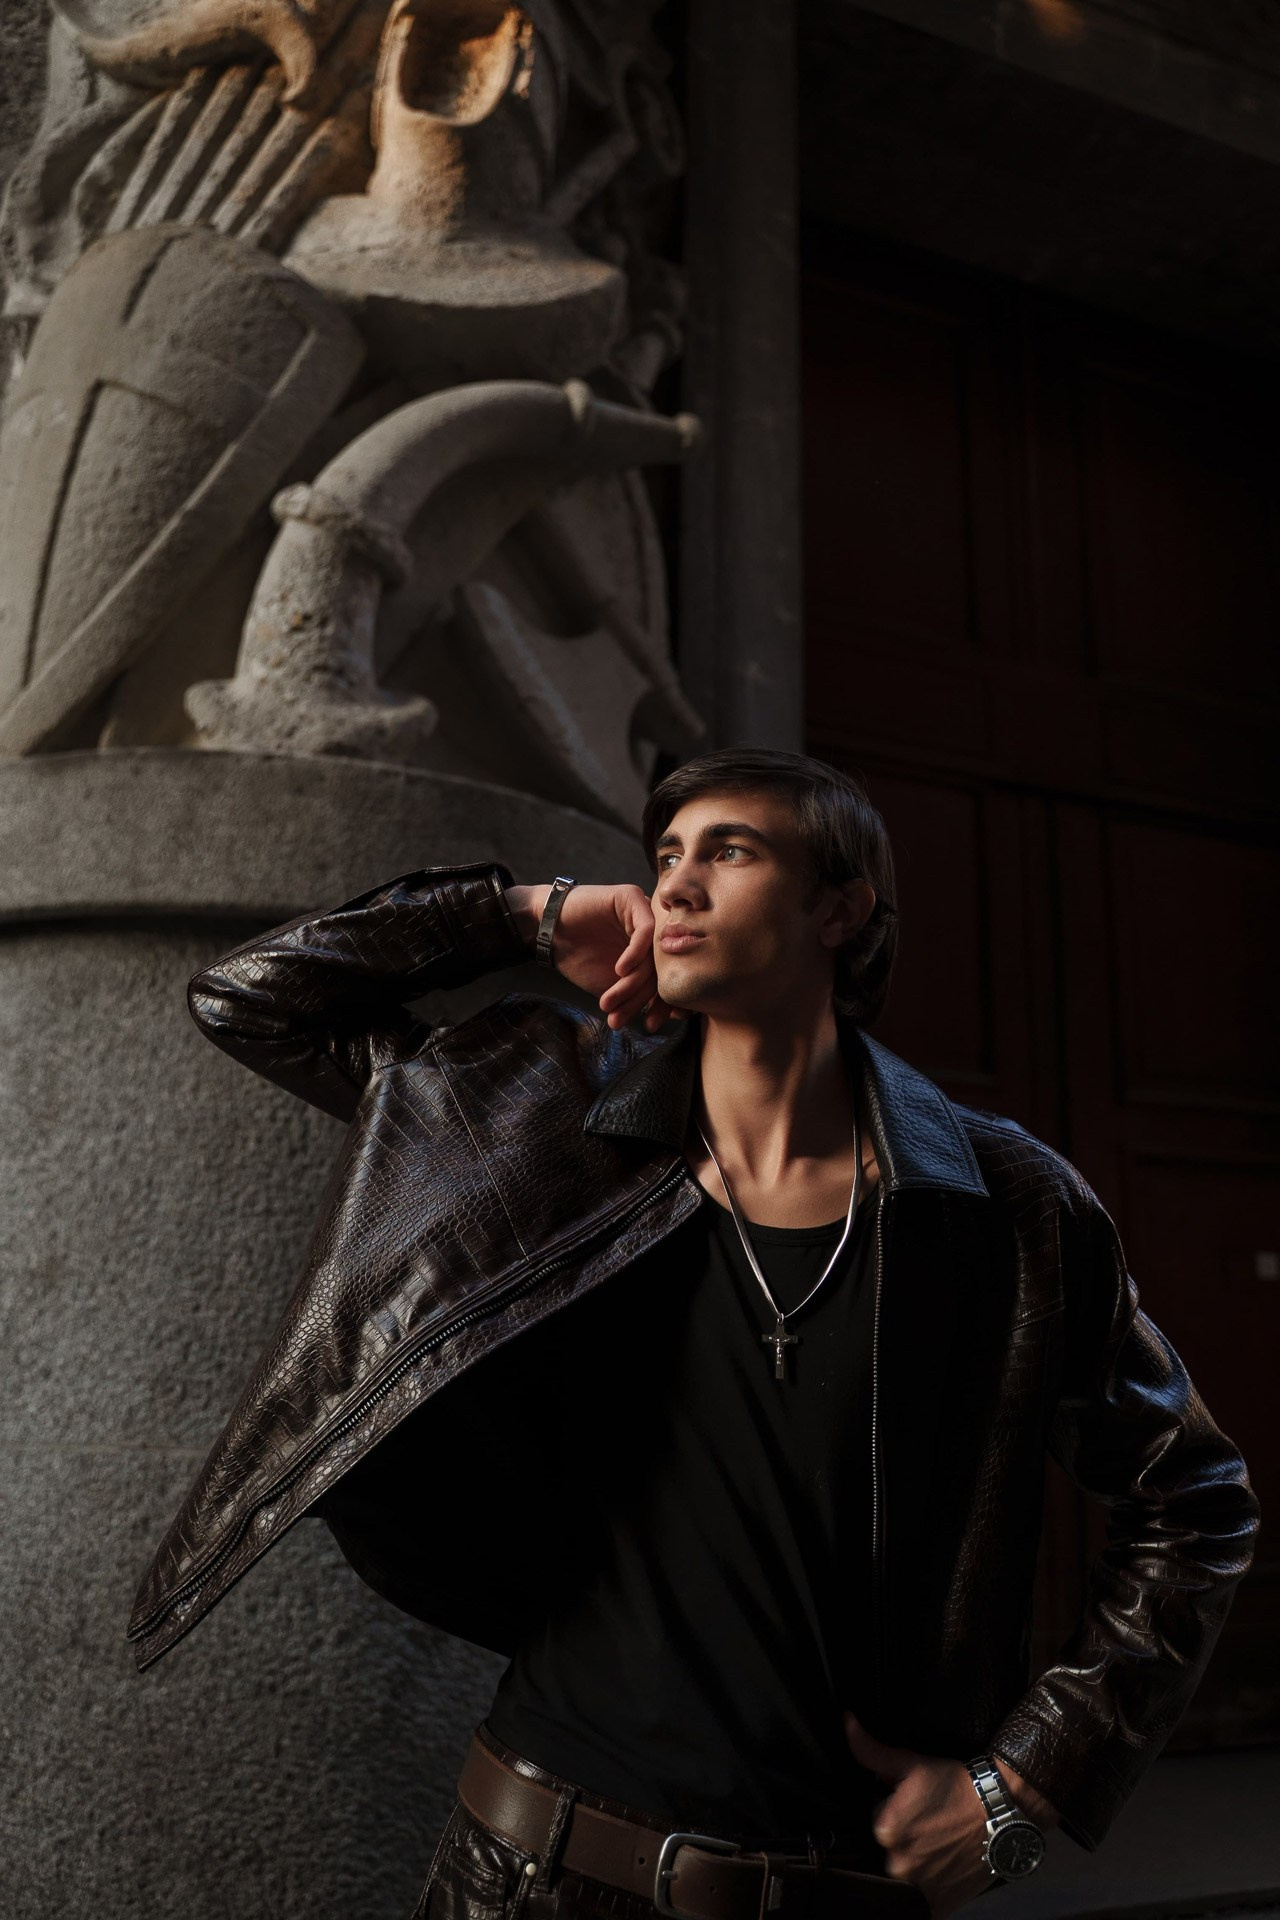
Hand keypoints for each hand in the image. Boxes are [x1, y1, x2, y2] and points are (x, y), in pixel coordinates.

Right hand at [505, 883, 681, 1031]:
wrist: (547, 933)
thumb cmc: (580, 958)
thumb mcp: (614, 986)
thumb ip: (640, 995)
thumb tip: (676, 1016)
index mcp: (654, 951)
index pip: (667, 979)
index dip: (662, 1006)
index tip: (651, 1025)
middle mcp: (654, 931)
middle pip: (661, 969)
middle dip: (642, 999)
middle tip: (621, 1017)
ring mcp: (645, 913)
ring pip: (652, 954)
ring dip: (632, 983)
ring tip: (610, 1001)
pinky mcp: (631, 898)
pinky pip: (645, 930)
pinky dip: (635, 954)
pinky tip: (620, 970)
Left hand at [843, 1712, 1057, 1916]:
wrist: (1001, 1811)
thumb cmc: (955, 1786)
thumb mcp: (911, 1764)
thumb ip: (872, 1751)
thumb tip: (847, 1723)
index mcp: (886, 1830)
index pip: (879, 1821)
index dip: (897, 1811)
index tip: (916, 1806)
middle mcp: (899, 1864)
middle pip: (893, 1850)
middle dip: (907, 1838)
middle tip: (932, 1824)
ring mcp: (921, 1888)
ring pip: (908, 1873)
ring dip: (918, 1862)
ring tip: (939, 1845)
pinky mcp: (940, 1905)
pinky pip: (923, 1901)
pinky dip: (929, 1886)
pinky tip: (943, 1866)